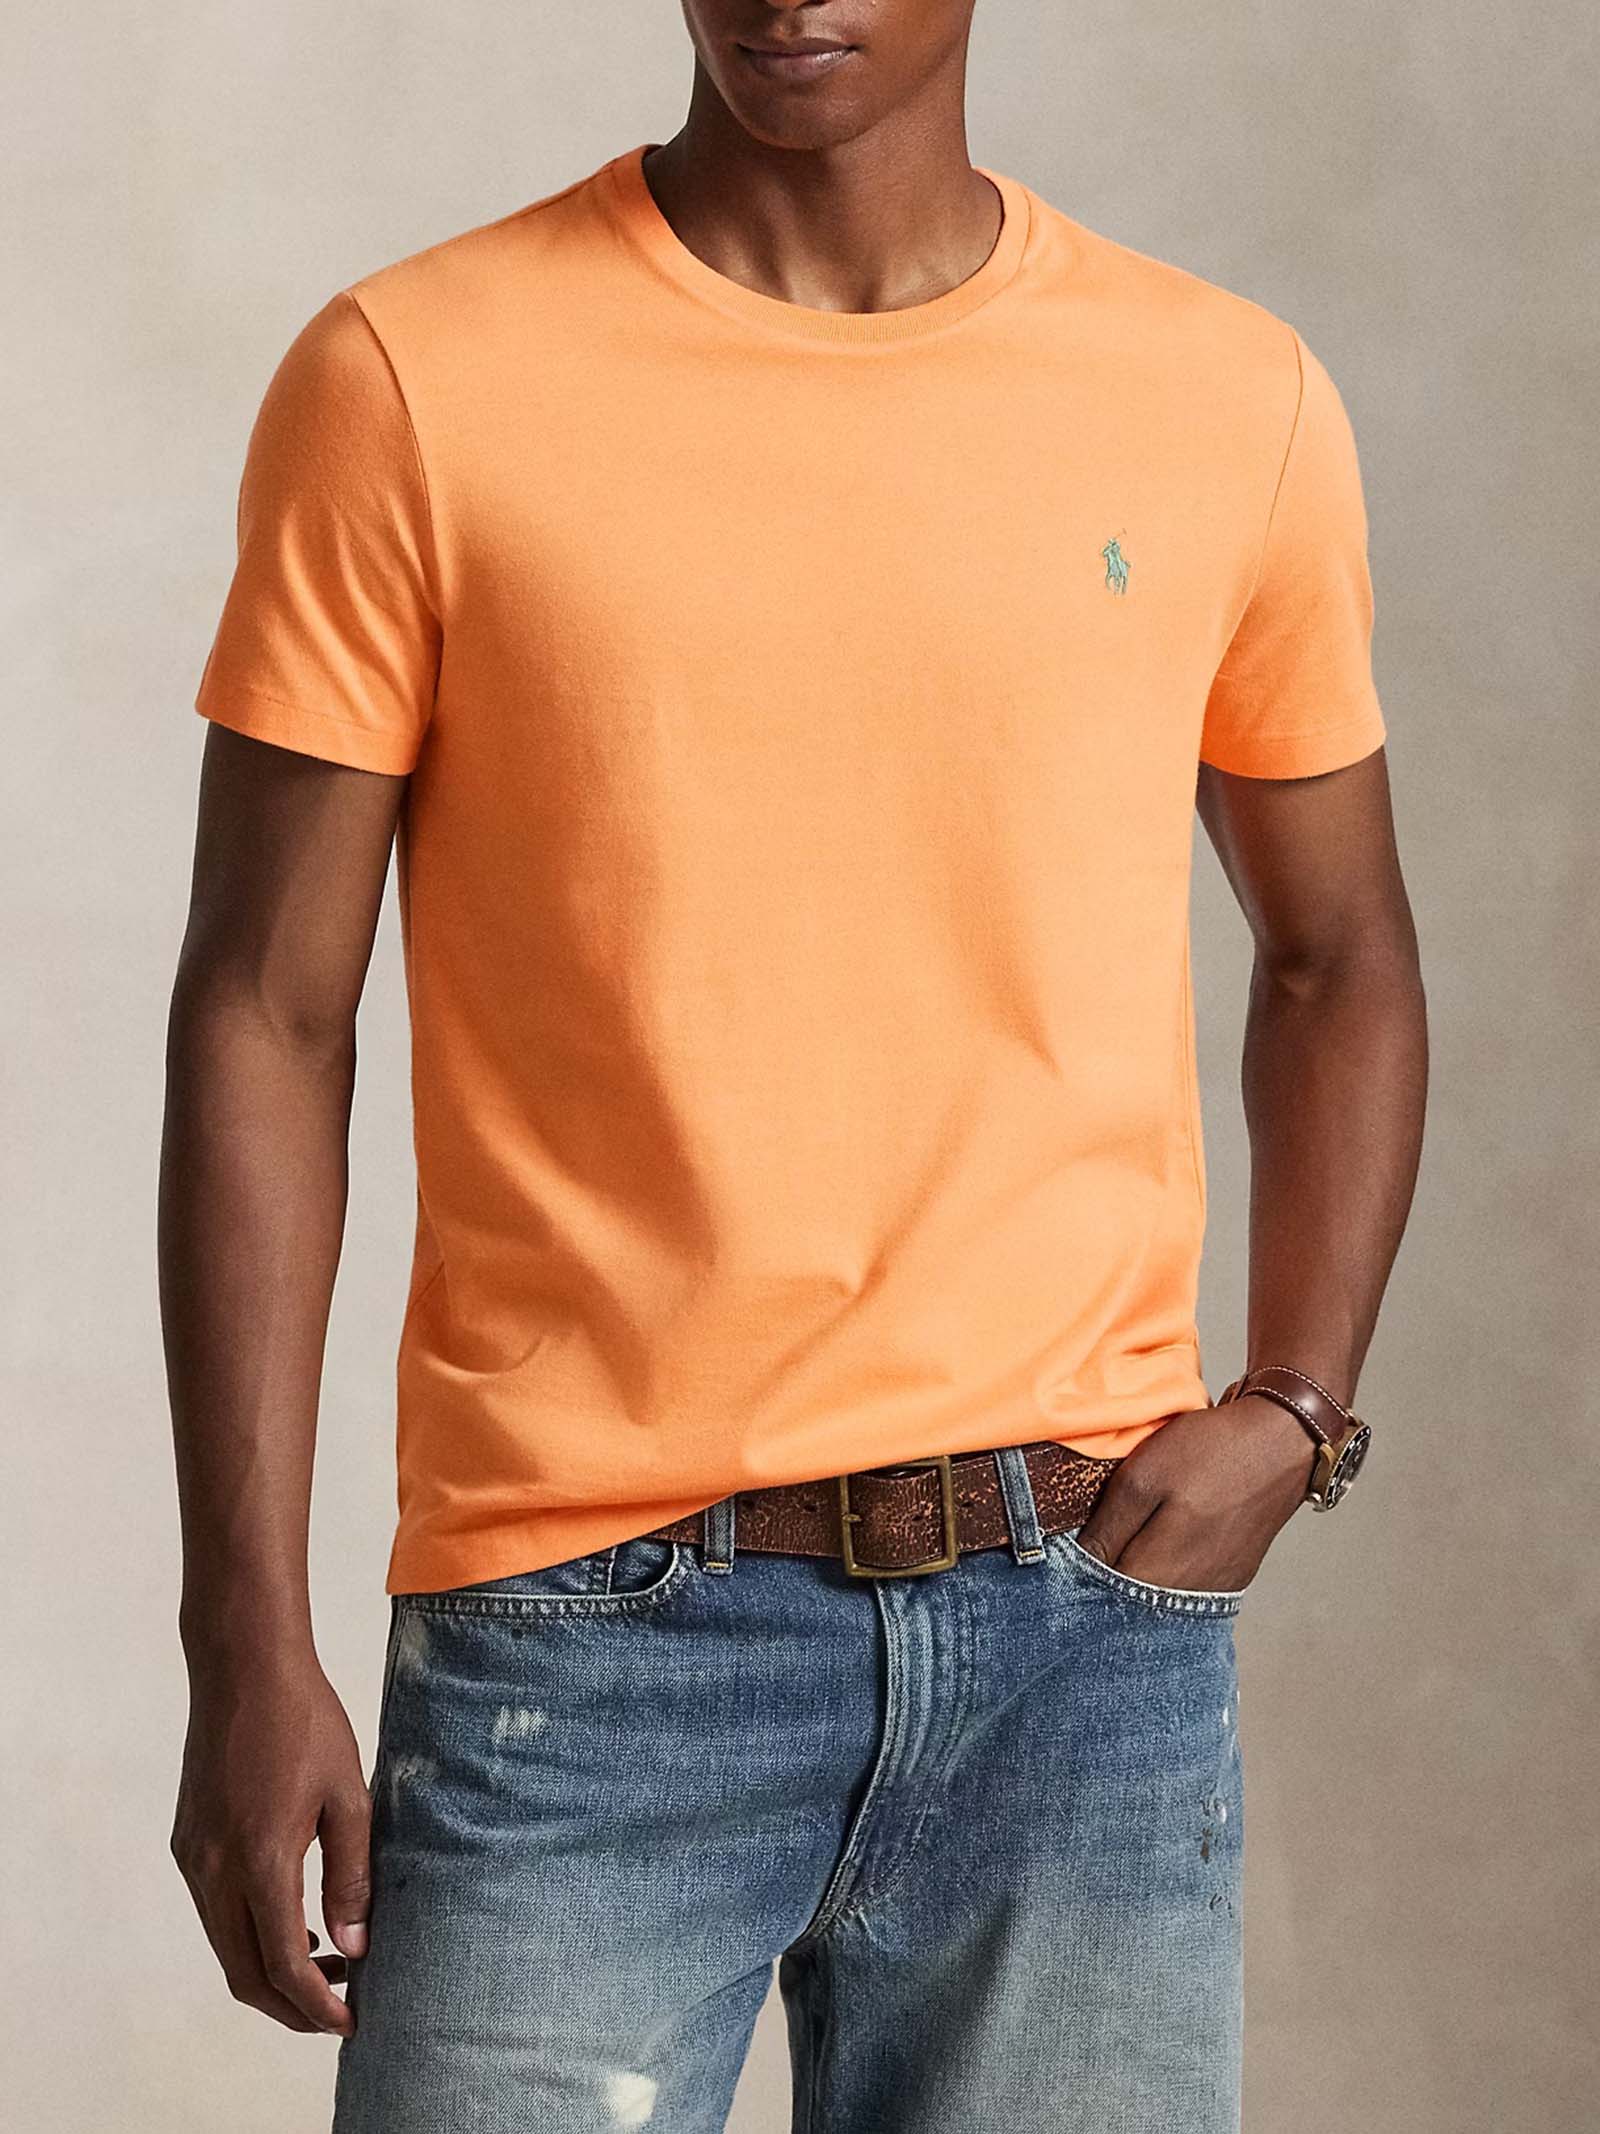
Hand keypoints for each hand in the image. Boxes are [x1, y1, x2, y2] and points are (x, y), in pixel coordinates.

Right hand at [170, 1652, 370, 2035]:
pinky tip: (292, 1920)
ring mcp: (193, 1857)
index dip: (316, 2006)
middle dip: (290, 2006)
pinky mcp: (187, 1842)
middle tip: (339, 2008)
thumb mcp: (348, 1795)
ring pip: (225, 1946)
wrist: (243, 1667)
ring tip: (328, 1962)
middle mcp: (213, 1870)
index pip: (283, 1966)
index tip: (350, 2021)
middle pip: (243, 1974)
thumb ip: (351, 1876)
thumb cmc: (305, 1721)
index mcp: (260, 1860)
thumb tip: (354, 1945)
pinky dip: (249, 1934)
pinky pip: (214, 1912)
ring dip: (269, 1969)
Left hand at [1074, 1394, 1315, 1592]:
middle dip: (1111, 1570)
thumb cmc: (1211, 1451)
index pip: (1104, 1591)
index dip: (1084, 1564)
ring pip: (1161, 1594)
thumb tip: (1083, 1560)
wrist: (1282, 1439)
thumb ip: (1110, 1526)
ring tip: (1140, 1531)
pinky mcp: (1235, 1575)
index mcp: (1164, 1569)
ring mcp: (1218, 1587)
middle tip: (1107, 1530)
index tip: (1078, 1538)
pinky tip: (1170, 1537)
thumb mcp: (1143, 1476)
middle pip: (1132, 1598)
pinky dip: (1171, 1567)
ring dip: (1141, 1570)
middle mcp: (1193, 1592)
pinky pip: (1189, 1584)